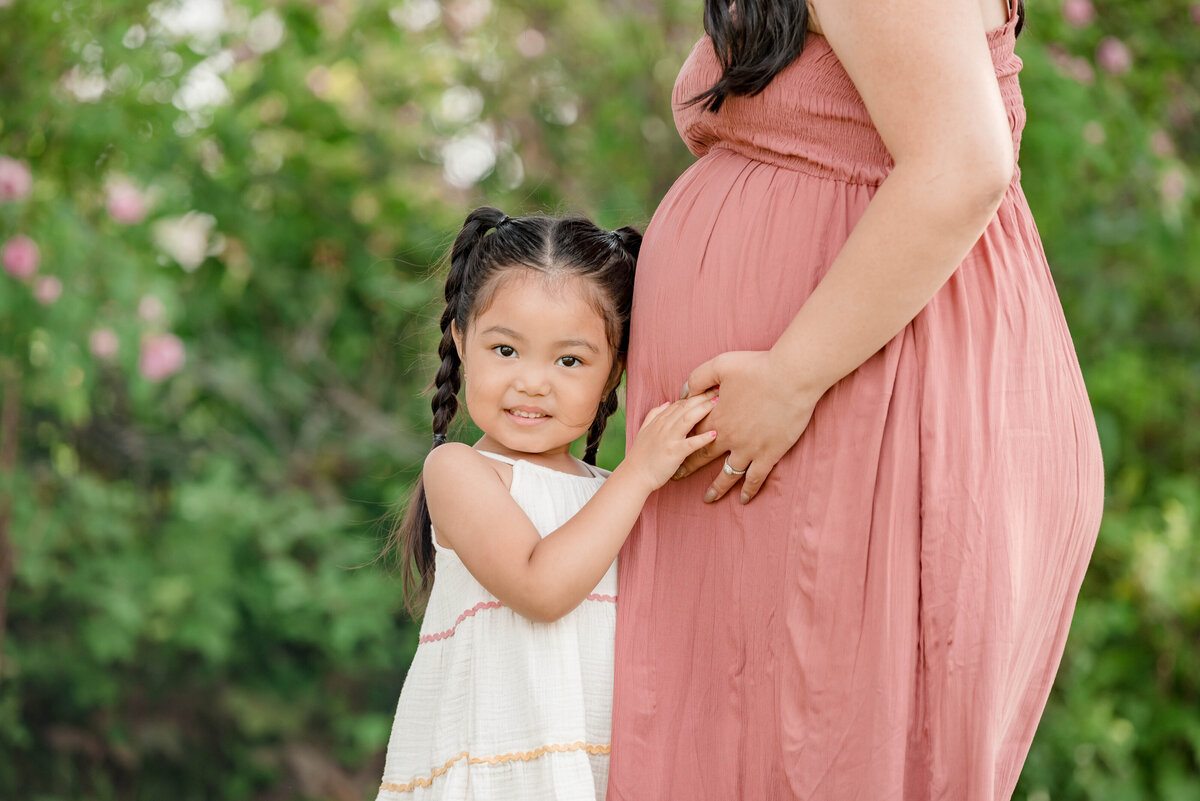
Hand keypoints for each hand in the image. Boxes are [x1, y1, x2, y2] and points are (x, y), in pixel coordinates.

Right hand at [621, 390, 719, 492]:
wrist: (634, 475)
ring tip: (717, 403)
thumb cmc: (641, 455)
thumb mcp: (644, 430)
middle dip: (702, 396)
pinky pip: (691, 443)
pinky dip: (703, 438)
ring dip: (703, 410)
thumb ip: (654, 414)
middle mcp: (664, 426)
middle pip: (686, 406)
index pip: (679, 403)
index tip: (707, 388)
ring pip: (688, 419)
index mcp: (659, 421)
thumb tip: (666, 403)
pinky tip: (715, 434)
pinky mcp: (674, 452)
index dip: (694, 394)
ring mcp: (669, 438)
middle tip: (717, 389)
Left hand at [674, 350, 821, 503]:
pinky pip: (756, 477)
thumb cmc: (758, 367)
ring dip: (717, 487)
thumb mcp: (721, 365)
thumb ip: (699, 378)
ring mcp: (749, 448)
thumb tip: (685, 392)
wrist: (793, 376)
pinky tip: (744, 499)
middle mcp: (729, 437)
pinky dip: (749, 490)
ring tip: (708, 498)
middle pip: (703, 456)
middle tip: (677, 477)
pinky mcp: (770, 453)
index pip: (691, 433)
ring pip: (728, 474)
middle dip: (688, 467)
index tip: (669, 449)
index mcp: (716, 416)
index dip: (680, 441)